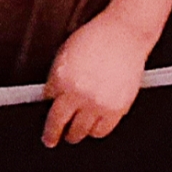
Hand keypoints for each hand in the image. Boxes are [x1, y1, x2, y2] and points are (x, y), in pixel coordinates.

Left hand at [41, 9, 150, 146]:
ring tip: (75, 132)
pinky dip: (96, 131)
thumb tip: (51, 98)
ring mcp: (98, 102)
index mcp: (62, 79)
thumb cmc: (97, 38)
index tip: (46, 133)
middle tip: (54, 138)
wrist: (125, 33)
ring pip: (81, 132)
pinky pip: (102, 131)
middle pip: (61, 126)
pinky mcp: (117, 108)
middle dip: (55, 134)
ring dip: (76, 133)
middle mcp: (79, 93)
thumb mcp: (65, 54)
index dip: (46, 122)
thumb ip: (56, 78)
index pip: (48, 109)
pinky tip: (94, 125)